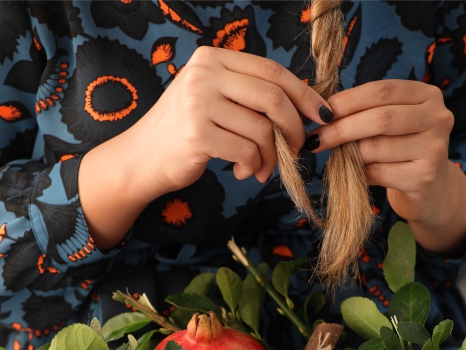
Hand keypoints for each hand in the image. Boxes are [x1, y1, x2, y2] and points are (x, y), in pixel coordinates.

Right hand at [80, 47, 332, 250]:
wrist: (141, 159)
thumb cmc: (184, 133)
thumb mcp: (212, 99)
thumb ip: (247, 94)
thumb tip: (302, 104)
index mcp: (212, 59)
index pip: (271, 71)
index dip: (303, 94)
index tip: (322, 114)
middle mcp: (204, 75)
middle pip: (273, 97)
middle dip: (294, 128)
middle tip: (297, 149)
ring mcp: (199, 103)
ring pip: (262, 129)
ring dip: (271, 157)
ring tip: (260, 169)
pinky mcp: (197, 134)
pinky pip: (248, 151)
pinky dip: (254, 166)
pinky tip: (243, 172)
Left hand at [304, 80, 465, 254]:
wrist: (432, 191)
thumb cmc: (403, 152)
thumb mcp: (392, 125)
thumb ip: (366, 113)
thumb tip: (323, 113)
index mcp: (427, 95)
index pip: (381, 91)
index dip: (348, 101)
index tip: (321, 112)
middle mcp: (437, 118)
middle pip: (380, 118)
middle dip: (341, 128)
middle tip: (316, 138)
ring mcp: (433, 149)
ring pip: (376, 147)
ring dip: (349, 154)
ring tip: (336, 158)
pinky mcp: (424, 178)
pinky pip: (379, 172)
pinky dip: (361, 173)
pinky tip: (358, 174)